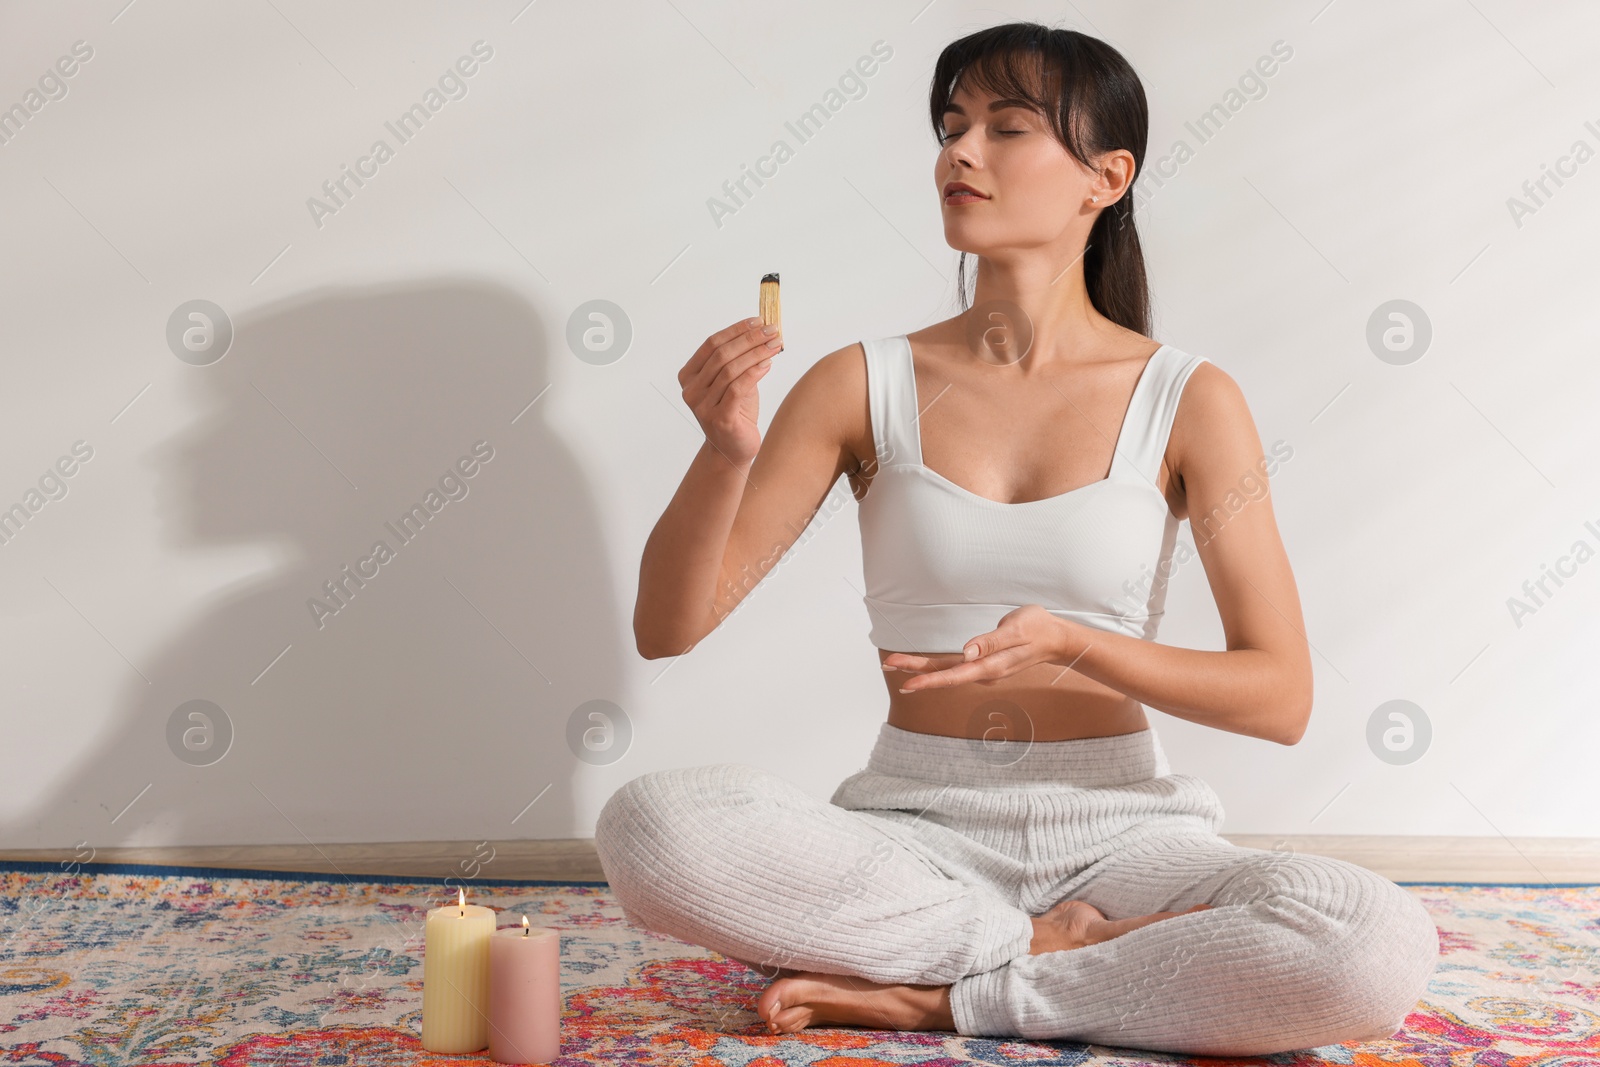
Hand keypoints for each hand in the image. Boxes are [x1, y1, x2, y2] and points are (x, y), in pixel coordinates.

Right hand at [679, 317, 783, 466]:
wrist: (733, 449)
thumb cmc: (734, 413)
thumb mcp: (733, 382)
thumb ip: (739, 360)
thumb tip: (761, 331)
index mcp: (689, 376)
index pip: (712, 344)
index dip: (736, 330)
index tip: (758, 321)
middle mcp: (691, 390)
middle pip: (722, 355)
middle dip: (750, 339)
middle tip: (771, 331)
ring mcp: (703, 405)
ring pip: (731, 370)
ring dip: (756, 353)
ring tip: (775, 345)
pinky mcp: (719, 418)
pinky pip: (738, 388)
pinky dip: (755, 373)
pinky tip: (768, 364)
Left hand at [884, 605, 1085, 692]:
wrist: (1057, 639)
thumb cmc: (1038, 629)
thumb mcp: (1017, 630)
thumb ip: (991, 642)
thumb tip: (966, 652)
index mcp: (990, 666)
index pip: (953, 675)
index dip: (929, 679)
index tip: (908, 683)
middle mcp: (983, 671)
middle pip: (944, 674)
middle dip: (915, 671)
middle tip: (886, 666)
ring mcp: (983, 669)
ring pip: (947, 670)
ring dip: (921, 669)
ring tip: (894, 665)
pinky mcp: (983, 662)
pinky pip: (954, 666)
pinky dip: (935, 666)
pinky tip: (921, 667)